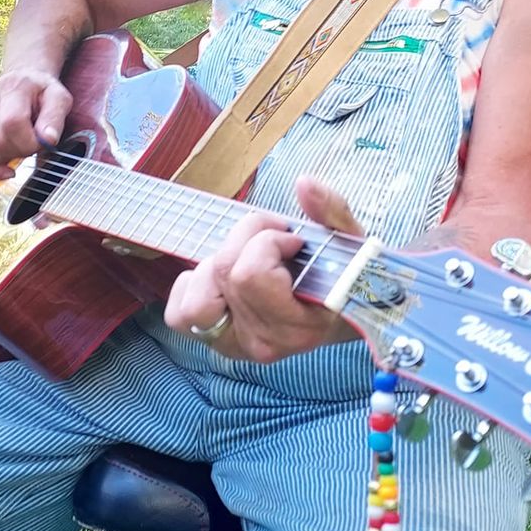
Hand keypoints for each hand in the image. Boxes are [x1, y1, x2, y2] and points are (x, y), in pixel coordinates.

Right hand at [0, 67, 71, 181]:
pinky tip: (3, 172)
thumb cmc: (42, 92)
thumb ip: (55, 118)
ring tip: (20, 147)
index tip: (42, 143)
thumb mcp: (59, 98)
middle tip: (33, 146)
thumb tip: (48, 140)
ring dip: (7, 158)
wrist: (23, 80)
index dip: (29, 141)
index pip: (12, 122)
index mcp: (12, 89)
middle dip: (19, 151)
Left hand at [164, 175, 363, 361]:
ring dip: (218, 265)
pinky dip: (195, 287)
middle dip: (247, 237)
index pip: (251, 275)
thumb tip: (305, 184)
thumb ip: (333, 212)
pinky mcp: (213, 342)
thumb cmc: (343, 278)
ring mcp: (235, 346)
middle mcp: (264, 343)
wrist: (339, 316)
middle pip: (225, 272)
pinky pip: (180, 313)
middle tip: (274, 238)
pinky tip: (224, 280)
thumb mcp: (349, 244)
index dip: (268, 242)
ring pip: (197, 297)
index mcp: (298, 327)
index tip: (293, 240)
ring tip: (249, 260)